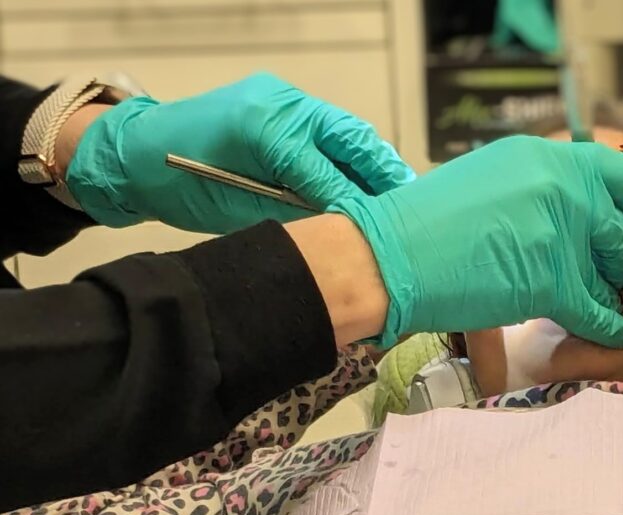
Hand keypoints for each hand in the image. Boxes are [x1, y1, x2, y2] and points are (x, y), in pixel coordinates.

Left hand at [65, 72, 413, 232]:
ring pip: (346, 136)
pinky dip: (351, 162)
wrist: (136, 154)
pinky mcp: (283, 109)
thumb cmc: (175, 179)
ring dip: (373, 168)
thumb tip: (339, 227)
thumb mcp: (235, 205)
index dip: (354, 201)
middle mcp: (281, 106)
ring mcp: (283, 103)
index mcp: (265, 125)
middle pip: (350, 140)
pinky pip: (329, 135)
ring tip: (401, 201)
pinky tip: (370, 189)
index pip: (325, 167)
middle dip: (383, 174)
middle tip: (412, 206)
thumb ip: (291, 210)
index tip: (379, 230)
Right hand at [337, 135, 622, 348]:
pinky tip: (611, 332)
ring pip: (609, 269)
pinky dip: (606, 325)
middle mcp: (560, 185)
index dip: (619, 202)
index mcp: (543, 157)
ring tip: (600, 302)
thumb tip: (560, 204)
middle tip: (598, 271)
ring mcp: (559, 231)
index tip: (608, 222)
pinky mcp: (552, 280)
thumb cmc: (423, 223)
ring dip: (606, 289)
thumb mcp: (488, 179)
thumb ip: (532, 186)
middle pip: (614, 224)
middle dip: (610, 252)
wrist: (390, 257)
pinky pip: (595, 309)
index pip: (613, 171)